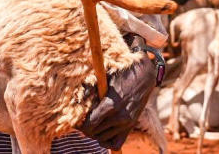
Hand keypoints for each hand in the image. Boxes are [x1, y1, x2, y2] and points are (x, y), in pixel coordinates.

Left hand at [77, 34, 156, 149]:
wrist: (144, 76)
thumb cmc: (120, 74)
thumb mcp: (103, 79)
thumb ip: (89, 90)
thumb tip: (75, 101)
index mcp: (110, 105)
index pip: (89, 125)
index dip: (80, 124)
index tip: (75, 120)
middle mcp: (119, 118)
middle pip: (94, 133)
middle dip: (85, 128)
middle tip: (81, 121)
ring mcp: (127, 123)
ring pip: (103, 139)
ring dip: (95, 133)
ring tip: (93, 123)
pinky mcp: (131, 125)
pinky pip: (116, 143)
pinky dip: (107, 141)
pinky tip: (103, 131)